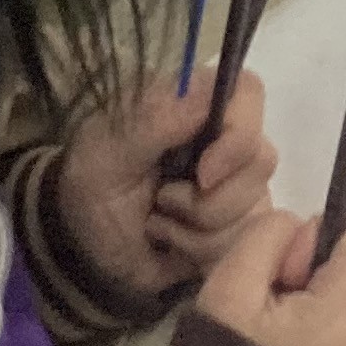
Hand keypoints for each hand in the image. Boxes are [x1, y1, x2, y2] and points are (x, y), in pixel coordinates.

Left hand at [58, 70, 275, 303]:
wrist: (85, 248)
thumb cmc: (92, 185)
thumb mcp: (107, 149)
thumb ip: (155, 119)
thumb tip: (209, 94)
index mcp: (193, 104)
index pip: (248, 94)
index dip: (239, 134)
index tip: (203, 174)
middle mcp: (225, 139)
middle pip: (261, 159)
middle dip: (209, 200)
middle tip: (161, 203)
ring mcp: (237, 184)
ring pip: (256, 209)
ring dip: (199, 231)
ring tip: (158, 223)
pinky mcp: (238, 226)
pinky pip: (247, 243)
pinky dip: (204, 252)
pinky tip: (173, 245)